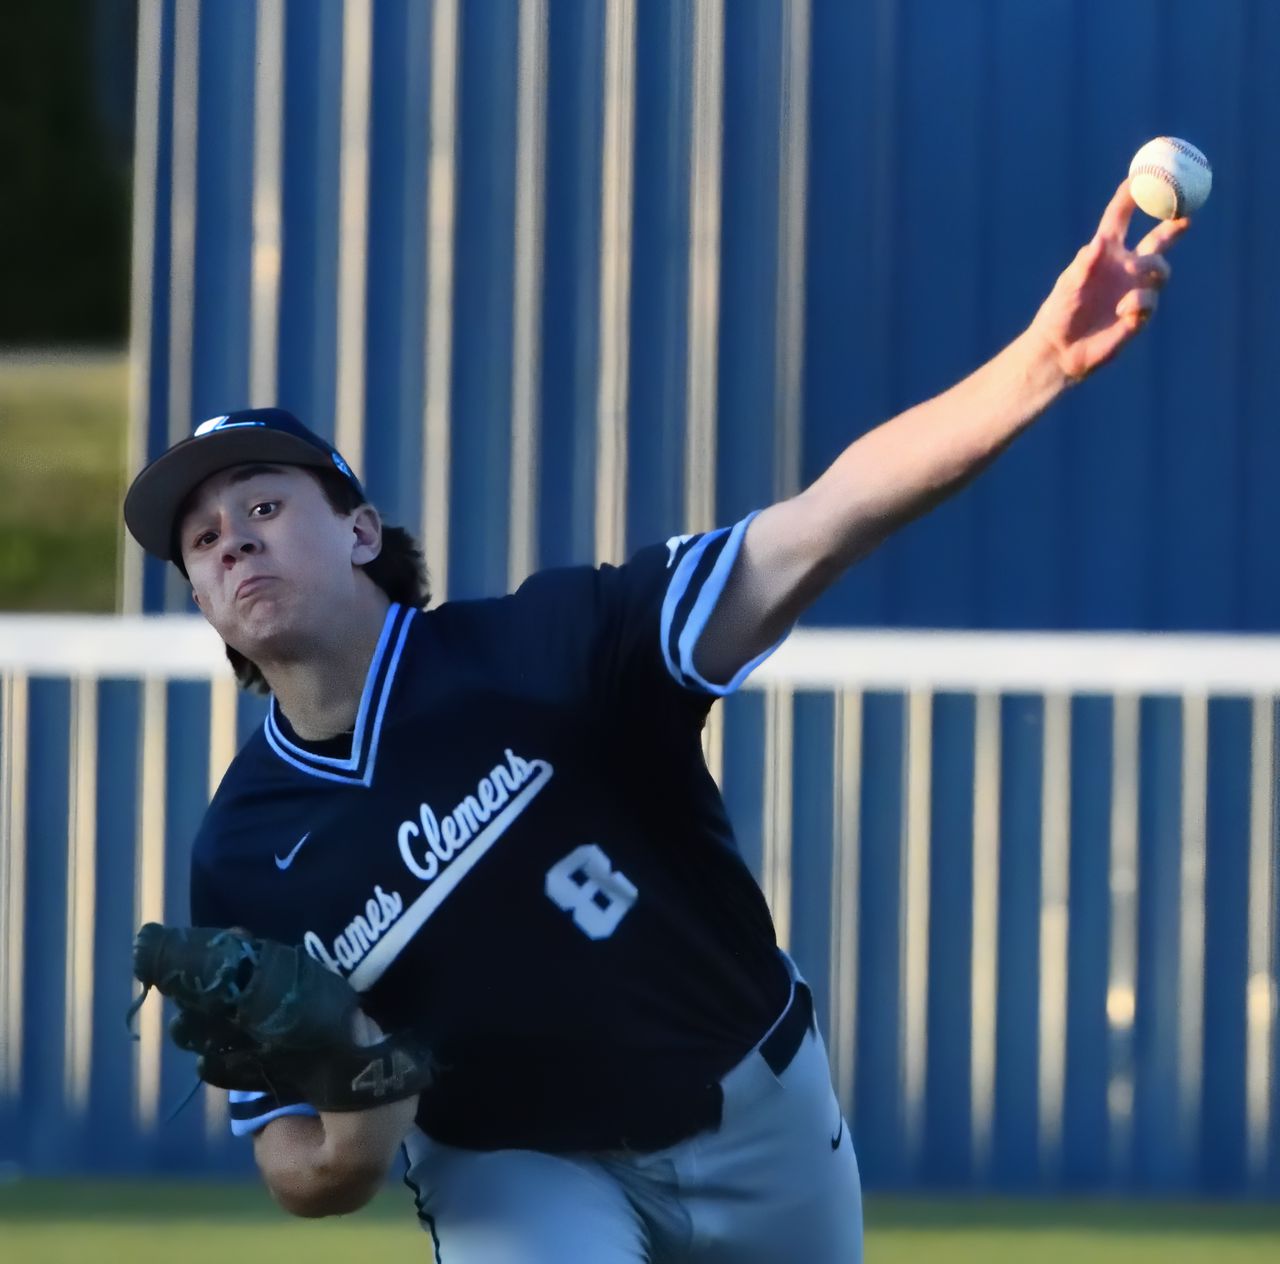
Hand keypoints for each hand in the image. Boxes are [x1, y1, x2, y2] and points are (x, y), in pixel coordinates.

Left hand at [1029, 180, 1190, 382]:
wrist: (1059, 350)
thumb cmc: (1058, 313)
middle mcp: (1124, 268)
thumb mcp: (1067, 287)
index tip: (1141, 175)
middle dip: (1174, 226)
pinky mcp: (1138, 315)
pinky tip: (1123, 312)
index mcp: (1105, 253)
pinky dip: (1138, 303)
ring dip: (1150, 270)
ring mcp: (1134, 290)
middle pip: (1157, 241)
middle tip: (1185, 216)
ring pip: (1160, 270)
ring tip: (1130, 278)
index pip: (1120, 218)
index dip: (1131, 196)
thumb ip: (1083, 265)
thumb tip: (1098, 243)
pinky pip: (1149, 302)